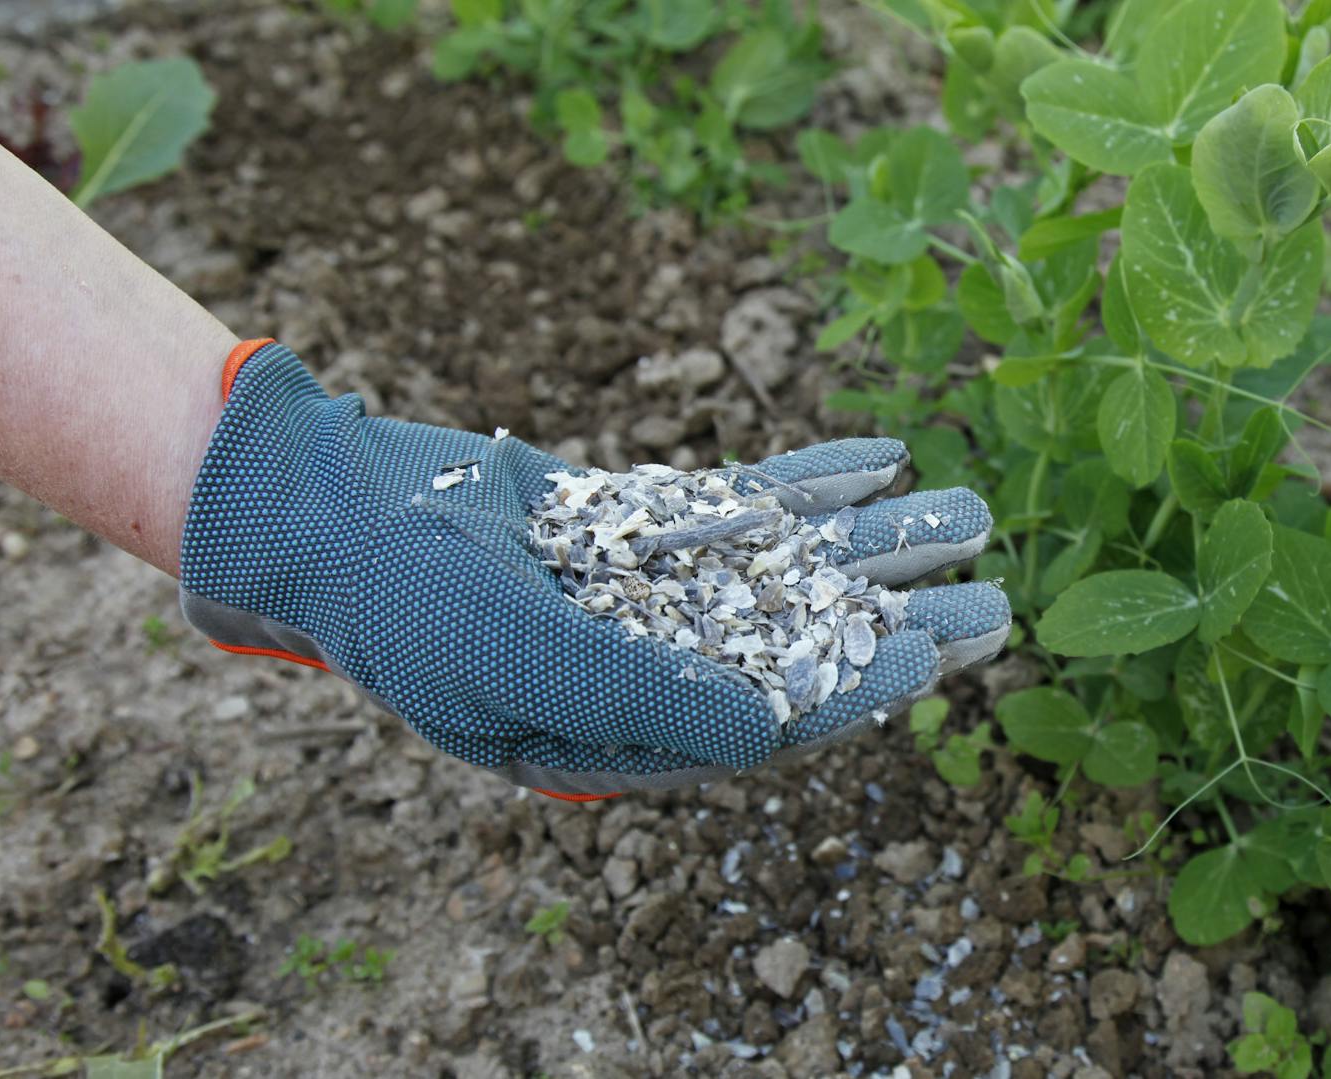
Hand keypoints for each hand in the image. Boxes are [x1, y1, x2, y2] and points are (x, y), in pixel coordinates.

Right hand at [179, 341, 1009, 796]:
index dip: (855, 691)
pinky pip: (748, 500)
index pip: (772, 719)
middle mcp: (661, 660)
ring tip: (969, 513)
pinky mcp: (645, 518)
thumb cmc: (409, 606)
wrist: (336, 513)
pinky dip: (813, 480)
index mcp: (634, 726)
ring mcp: (658, 584)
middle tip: (993, 601)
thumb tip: (773, 727)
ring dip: (880, 541)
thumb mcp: (518, 662)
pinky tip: (883, 456)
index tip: (931, 659)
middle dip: (899, 621)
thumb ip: (645, 694)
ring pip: (794, 563)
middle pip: (807, 641)